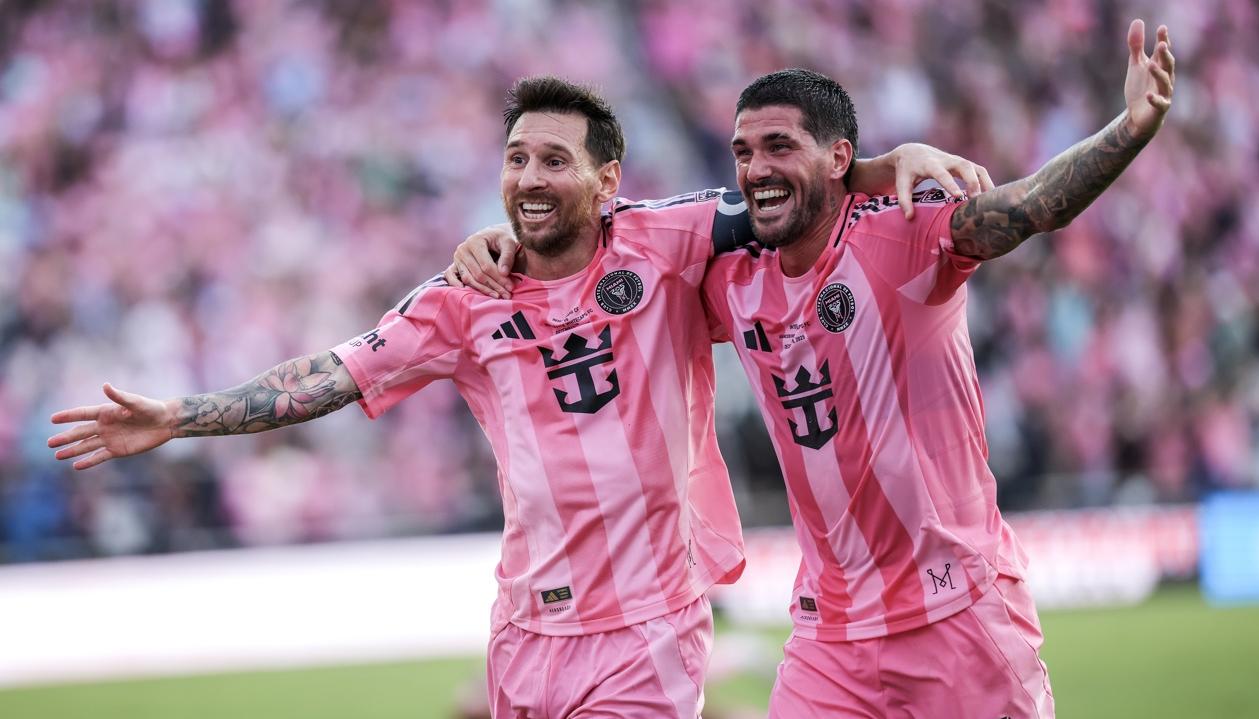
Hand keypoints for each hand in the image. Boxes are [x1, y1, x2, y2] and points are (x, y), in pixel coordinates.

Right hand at [48, 383, 175, 469]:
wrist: (165, 422)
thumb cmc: (151, 408)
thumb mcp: (135, 402)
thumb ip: (119, 397)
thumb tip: (105, 386)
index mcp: (106, 412)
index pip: (82, 414)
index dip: (68, 416)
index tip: (52, 419)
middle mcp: (104, 426)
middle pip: (80, 432)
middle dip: (65, 438)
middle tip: (49, 443)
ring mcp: (109, 439)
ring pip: (86, 446)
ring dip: (72, 451)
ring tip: (57, 455)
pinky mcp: (117, 450)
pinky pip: (100, 456)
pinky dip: (88, 461)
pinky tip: (76, 466)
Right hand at [443, 223, 521, 297]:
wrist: (490, 236)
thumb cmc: (500, 239)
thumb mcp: (508, 242)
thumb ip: (507, 256)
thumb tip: (504, 273)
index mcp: (475, 241)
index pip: (486, 265)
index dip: (499, 278)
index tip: (511, 287)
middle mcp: (463, 249)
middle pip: (477, 274)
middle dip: (493, 286)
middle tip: (507, 295)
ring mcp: (457, 258)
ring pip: (468, 279)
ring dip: (483, 290)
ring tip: (497, 296)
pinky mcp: (454, 264)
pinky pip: (451, 276)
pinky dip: (456, 285)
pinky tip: (467, 292)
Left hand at [891, 143, 994, 219]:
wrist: (913, 151)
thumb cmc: (907, 170)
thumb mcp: (901, 183)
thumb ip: (904, 200)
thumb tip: (909, 218)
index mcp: (930, 164)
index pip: (942, 173)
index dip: (950, 184)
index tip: (959, 196)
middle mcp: (946, 160)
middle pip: (964, 166)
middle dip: (972, 181)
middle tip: (976, 200)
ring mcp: (957, 161)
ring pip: (976, 168)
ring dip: (984, 182)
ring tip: (988, 200)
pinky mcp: (963, 164)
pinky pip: (979, 171)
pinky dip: (986, 181)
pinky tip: (990, 197)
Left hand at [1124, 19, 1173, 140]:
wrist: (1138, 116)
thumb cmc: (1140, 88)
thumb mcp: (1135, 65)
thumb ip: (1136, 46)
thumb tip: (1138, 21)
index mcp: (1159, 66)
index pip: (1163, 51)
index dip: (1163, 40)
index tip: (1162, 28)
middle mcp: (1165, 78)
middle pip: (1168, 64)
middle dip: (1165, 55)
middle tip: (1161, 45)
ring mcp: (1164, 93)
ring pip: (1165, 82)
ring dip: (1159, 73)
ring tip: (1151, 65)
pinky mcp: (1160, 108)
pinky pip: (1160, 103)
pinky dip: (1154, 99)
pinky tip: (1148, 94)